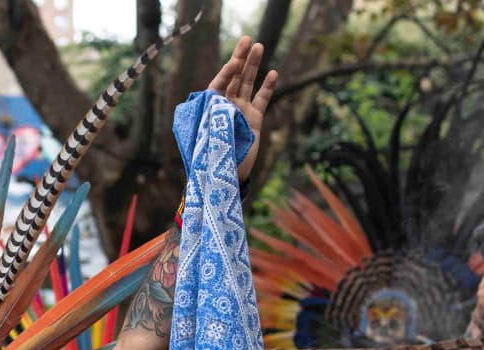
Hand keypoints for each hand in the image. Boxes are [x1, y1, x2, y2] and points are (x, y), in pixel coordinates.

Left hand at [207, 36, 278, 180]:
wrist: (227, 177)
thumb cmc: (212, 158)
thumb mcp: (210, 136)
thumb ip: (215, 117)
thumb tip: (217, 100)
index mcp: (210, 107)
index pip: (218, 83)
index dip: (226, 71)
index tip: (234, 62)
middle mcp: (225, 105)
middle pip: (233, 77)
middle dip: (240, 58)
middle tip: (247, 39)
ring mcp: (240, 110)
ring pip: (247, 83)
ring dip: (253, 66)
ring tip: (259, 46)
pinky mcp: (254, 119)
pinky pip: (261, 99)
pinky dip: (267, 87)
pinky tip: (273, 73)